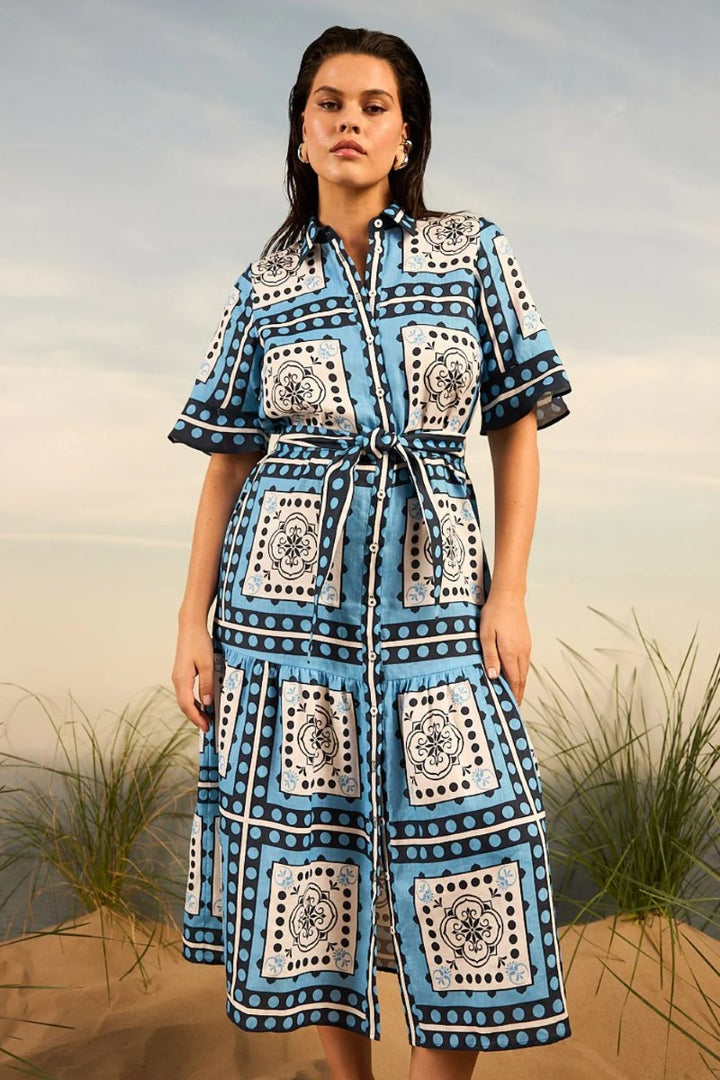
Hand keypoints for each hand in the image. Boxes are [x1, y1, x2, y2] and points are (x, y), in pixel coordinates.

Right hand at [172, 619, 214, 731]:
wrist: (190, 626)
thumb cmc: (199, 642)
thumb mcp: (208, 664)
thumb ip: (207, 685)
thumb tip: (207, 703)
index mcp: (182, 680)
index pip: (188, 706)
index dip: (197, 718)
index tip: (206, 728)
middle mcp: (177, 680)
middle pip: (184, 705)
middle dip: (195, 717)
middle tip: (207, 727)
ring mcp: (178, 676)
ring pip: (184, 699)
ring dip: (194, 710)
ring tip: (206, 717)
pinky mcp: (181, 673)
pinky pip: (185, 692)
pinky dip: (193, 701)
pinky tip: (202, 702)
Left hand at [479, 590, 531, 704]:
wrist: (509, 596)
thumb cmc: (494, 614)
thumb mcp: (486, 635)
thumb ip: (490, 656)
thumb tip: (493, 676)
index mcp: (511, 653)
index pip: (514, 680)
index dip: (513, 695)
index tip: (512, 707)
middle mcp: (521, 652)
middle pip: (521, 679)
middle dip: (518, 694)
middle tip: (514, 707)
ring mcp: (526, 647)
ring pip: (524, 671)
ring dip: (520, 684)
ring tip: (514, 695)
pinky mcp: (526, 641)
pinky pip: (525, 663)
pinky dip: (521, 673)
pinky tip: (515, 675)